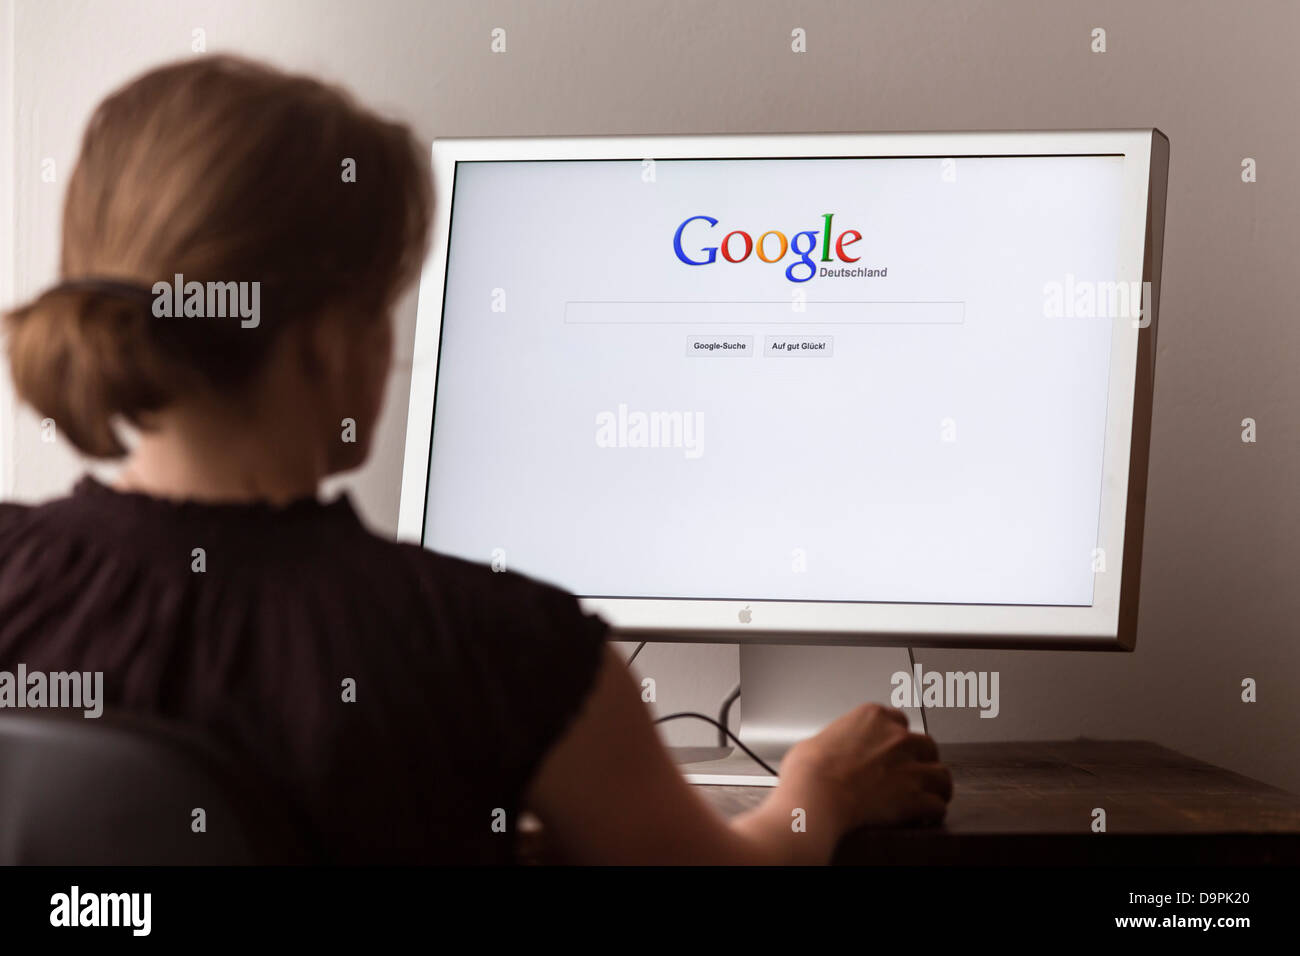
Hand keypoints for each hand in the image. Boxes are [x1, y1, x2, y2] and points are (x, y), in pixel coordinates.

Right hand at [779, 703, 952, 833]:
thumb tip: (830, 751)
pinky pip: (937, 805)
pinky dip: (933, 812)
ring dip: (936, 786)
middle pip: (926, 745)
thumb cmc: (809, 770)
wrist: (816, 794)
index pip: (899, 720)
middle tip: (912, 773)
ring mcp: (910, 767)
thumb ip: (836, 740)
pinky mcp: (916, 797)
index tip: (893, 750)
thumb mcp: (817, 740)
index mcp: (873, 717)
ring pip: (942, 775)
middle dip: (922, 760)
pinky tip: (925, 817)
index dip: (897, 738)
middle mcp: (897, 737)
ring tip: (930, 795)